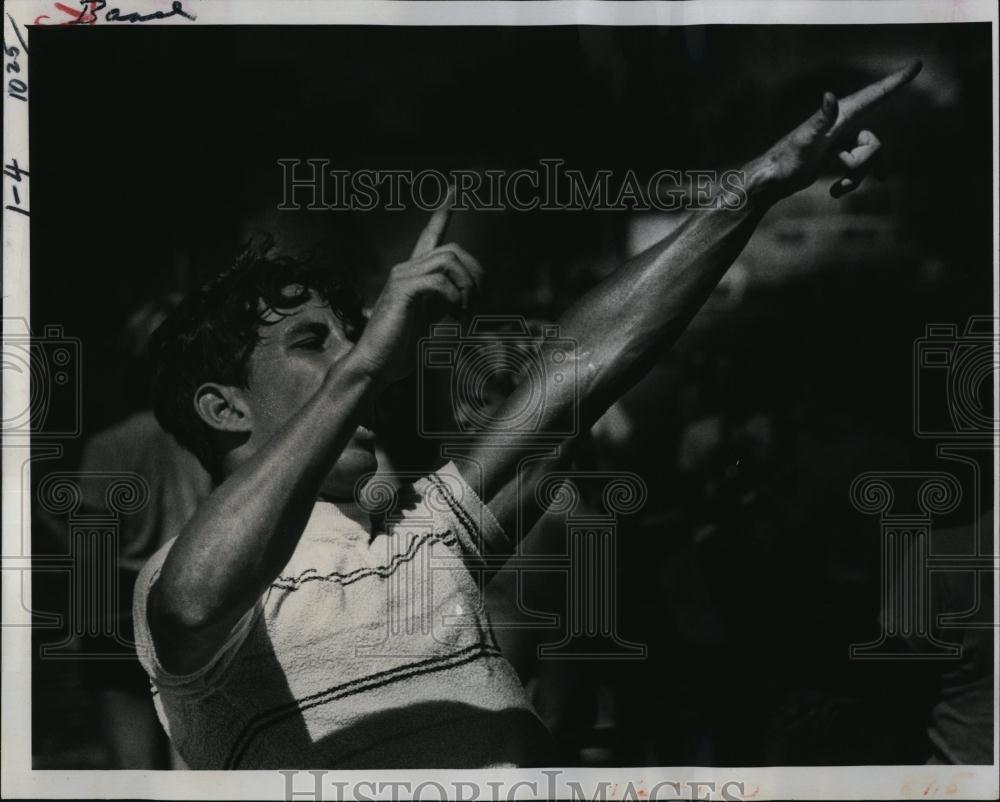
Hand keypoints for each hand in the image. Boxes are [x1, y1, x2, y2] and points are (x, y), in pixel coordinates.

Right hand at [350, 190, 484, 385]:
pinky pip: (439, 281)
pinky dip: (456, 297)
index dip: (442, 212)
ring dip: (468, 285)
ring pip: (449, 259)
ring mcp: (401, 278)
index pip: (429, 235)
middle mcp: (405, 269)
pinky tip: (456, 315)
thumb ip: (443, 303)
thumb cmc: (398, 349)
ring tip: (466, 312)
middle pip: (453, 249)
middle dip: (476, 273)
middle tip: (480, 303)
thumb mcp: (428, 321)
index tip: (453, 189)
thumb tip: (467, 297)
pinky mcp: (402, 291)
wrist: (374, 366)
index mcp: (413, 275)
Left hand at [746, 60, 920, 201]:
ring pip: (868, 158)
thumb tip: (830, 96)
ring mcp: (840, 141)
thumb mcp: (805, 140)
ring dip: (857, 176)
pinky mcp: (836, 156)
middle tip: (842, 168)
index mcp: (840, 115)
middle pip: (874, 143)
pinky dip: (851, 182)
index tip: (917, 64)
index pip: (874, 95)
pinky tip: (835, 193)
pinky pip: (858, 169)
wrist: (773, 180)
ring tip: (838, 189)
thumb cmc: (786, 160)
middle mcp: (842, 124)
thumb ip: (821, 119)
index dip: (896, 81)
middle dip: (864, 161)